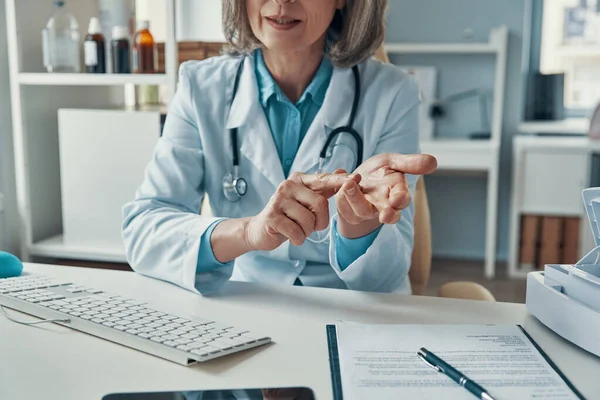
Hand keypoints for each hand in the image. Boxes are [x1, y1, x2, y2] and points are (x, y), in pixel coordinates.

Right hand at [244, 172, 359, 250]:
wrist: (260, 230)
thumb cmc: (288, 216)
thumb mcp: (307, 201)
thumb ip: (325, 188)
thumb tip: (343, 172)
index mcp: (299, 180)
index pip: (324, 179)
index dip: (340, 181)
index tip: (356, 178)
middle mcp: (288, 185)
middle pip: (320, 203)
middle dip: (320, 222)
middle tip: (310, 226)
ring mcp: (278, 200)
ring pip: (308, 220)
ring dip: (307, 232)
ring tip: (297, 230)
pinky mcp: (272, 217)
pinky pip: (296, 232)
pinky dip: (297, 239)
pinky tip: (290, 236)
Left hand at [335, 153, 436, 237]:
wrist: (359, 179)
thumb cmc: (381, 172)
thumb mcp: (395, 162)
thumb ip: (411, 163)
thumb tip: (433, 161)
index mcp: (397, 193)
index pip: (403, 199)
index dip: (401, 200)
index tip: (398, 200)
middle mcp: (383, 205)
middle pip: (388, 214)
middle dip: (387, 215)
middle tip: (386, 216)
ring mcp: (366, 209)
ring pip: (362, 210)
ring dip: (355, 198)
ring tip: (349, 184)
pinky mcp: (350, 211)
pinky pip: (344, 206)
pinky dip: (341, 194)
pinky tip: (341, 180)